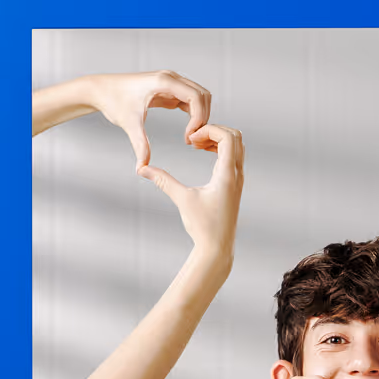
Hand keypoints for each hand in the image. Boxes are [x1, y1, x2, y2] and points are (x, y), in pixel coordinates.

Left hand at [87, 70, 212, 168]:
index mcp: (164, 81)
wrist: (102, 90)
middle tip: (192, 141)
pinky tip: (187, 132)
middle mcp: (171, 78)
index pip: (196, 97)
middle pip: (203, 96)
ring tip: (190, 138)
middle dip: (203, 119)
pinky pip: (191, 101)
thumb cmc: (113, 101)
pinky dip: (195, 116)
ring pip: (200, 98)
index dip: (198, 120)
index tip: (188, 139)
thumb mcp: (129, 124)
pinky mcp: (169, 91)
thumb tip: (142, 168)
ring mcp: (171, 83)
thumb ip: (140, 145)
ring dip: (201, 117)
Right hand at [137, 125, 243, 268]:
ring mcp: (238, 181)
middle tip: (193, 138)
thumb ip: (163, 180)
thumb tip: (141, 168)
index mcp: (227, 176)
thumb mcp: (182, 200)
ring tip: (195, 144)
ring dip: (217, 139)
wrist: (217, 249)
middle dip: (214, 130)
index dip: (209, 129)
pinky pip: (233, 157)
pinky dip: (220, 149)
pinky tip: (202, 154)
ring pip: (236, 146)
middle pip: (236, 136)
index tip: (190, 139)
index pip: (228, 137)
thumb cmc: (202, 227)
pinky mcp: (234, 186)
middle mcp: (237, 175)